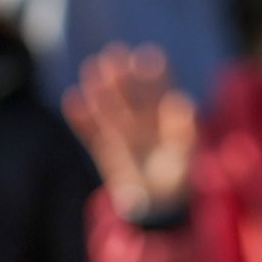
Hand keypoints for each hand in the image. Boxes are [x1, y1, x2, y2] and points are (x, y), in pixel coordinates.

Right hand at [63, 44, 197, 218]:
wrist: (157, 207)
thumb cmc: (178, 178)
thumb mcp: (189, 156)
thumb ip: (187, 130)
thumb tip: (184, 102)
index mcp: (167, 119)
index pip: (161, 90)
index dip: (155, 73)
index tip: (149, 56)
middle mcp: (143, 121)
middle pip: (131, 94)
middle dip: (123, 76)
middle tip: (113, 55)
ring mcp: (122, 134)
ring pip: (110, 109)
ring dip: (101, 91)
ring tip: (91, 69)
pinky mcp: (105, 149)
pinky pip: (91, 132)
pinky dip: (81, 118)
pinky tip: (72, 99)